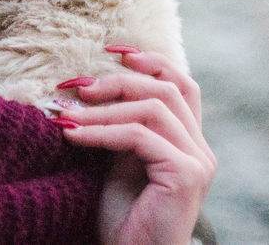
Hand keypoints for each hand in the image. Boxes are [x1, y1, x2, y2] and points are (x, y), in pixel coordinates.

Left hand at [51, 47, 215, 244]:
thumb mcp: (119, 161)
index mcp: (189, 142)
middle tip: (77, 86)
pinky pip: (138, 136)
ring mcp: (197, 162)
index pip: (181, 85)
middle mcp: (200, 149)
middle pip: (166, 89)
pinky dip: (101, 132)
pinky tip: (72, 136)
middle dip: (118, 81)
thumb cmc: (122, 219)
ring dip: (103, 107)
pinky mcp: (185, 175)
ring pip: (152, 108)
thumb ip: (120, 126)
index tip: (113, 49)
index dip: (151, 60)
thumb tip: (88, 86)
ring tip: (67, 113)